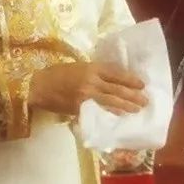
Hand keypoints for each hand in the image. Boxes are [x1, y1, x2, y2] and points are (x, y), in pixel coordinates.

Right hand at [28, 62, 147, 115]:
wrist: (38, 86)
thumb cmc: (57, 74)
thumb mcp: (78, 66)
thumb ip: (95, 72)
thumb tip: (112, 80)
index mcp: (91, 68)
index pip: (116, 74)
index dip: (130, 79)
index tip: (142, 84)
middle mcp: (91, 82)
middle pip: (116, 89)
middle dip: (132, 95)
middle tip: (145, 100)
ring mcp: (86, 96)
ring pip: (110, 102)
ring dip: (125, 106)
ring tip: (137, 109)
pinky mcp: (80, 108)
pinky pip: (98, 111)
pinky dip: (109, 114)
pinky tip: (119, 117)